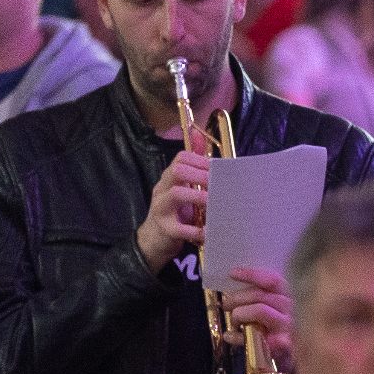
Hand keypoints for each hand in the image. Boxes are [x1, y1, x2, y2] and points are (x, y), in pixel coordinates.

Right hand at [136, 148, 208, 272]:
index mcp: (169, 178)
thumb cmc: (175, 211)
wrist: (153, 240)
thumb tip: (199, 134)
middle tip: (220, 184)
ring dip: (198, 196)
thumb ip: (193, 163)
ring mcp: (161, 209)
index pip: (181, 158)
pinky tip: (209, 231)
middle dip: (200, 174)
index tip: (219, 169)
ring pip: (176, 194)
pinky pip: (181, 228)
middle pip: (177, 171)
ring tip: (214, 202)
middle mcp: (162, 189)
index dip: (201, 160)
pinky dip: (197, 230)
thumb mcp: (183, 186)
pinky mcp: (166, 229)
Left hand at [220, 267, 294, 370]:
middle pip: (260, 295)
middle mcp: (293, 308)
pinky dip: (237, 336)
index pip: (272, 280)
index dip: (251, 274)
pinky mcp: (283, 344)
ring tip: (234, 321)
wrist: (301, 360)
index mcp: (291, 296)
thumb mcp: (278, 311)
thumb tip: (234, 291)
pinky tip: (230, 336)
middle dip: (237, 298)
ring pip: (258, 310)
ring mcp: (288, 326)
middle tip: (227, 304)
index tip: (232, 273)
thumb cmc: (284, 333)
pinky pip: (253, 335)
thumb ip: (264, 299)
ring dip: (239, 314)